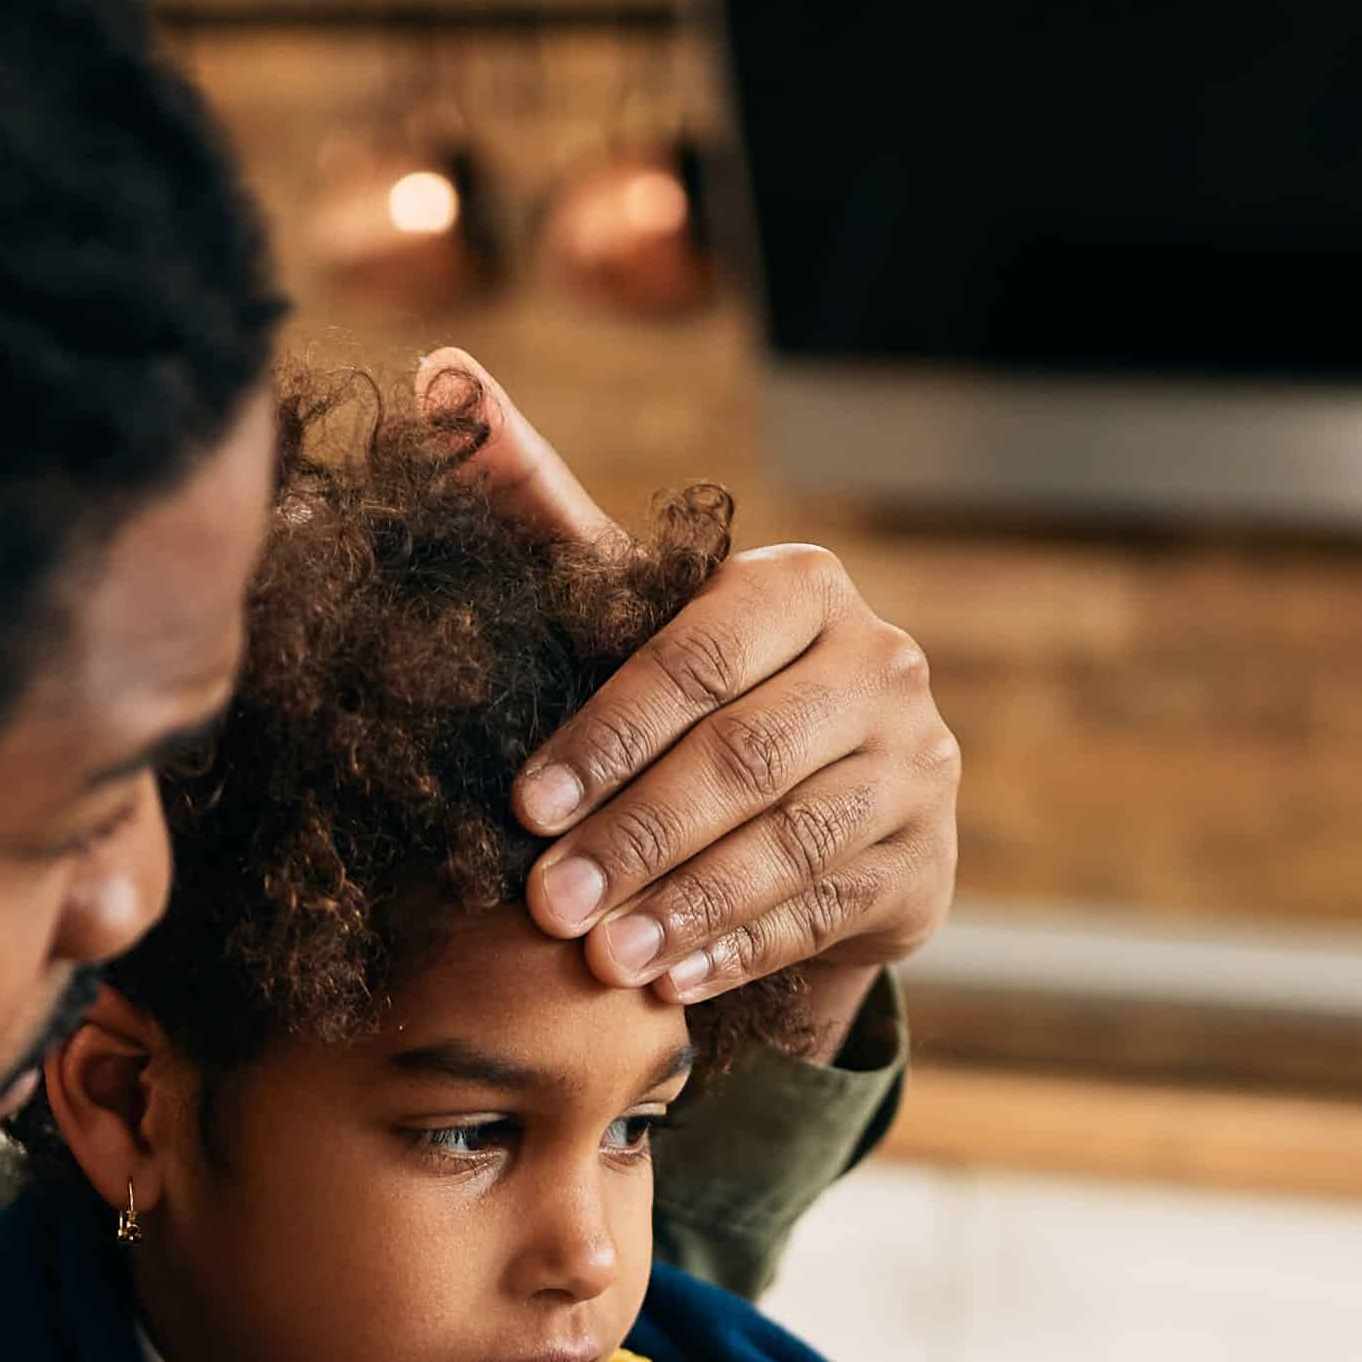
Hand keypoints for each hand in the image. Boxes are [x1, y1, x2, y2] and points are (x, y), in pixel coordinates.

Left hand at [422, 349, 958, 1057]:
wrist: (807, 811)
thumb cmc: (684, 696)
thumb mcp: (616, 608)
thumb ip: (533, 503)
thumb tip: (434, 377)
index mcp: (802, 587)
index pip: (696, 658)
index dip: (606, 736)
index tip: (522, 806)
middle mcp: (882, 663)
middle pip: (742, 759)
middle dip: (636, 837)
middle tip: (548, 903)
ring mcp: (918, 766)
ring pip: (787, 845)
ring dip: (684, 907)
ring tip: (601, 957)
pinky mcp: (927, 862)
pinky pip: (822, 912)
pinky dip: (738, 950)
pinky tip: (669, 984)